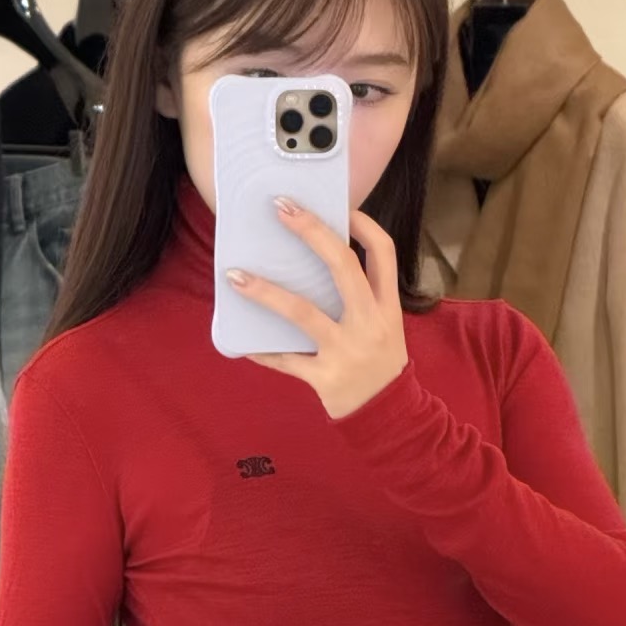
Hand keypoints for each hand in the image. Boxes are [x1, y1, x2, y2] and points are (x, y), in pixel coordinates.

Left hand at [224, 198, 408, 419]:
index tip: (342, 208)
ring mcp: (346, 351)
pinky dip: (262, 352)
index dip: (365, 227)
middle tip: (282, 208)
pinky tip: (241, 343)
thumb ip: (361, 299)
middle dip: (312, 233)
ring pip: (302, 312)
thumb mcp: (385, 327)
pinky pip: (286, 361)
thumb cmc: (381, 364)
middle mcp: (369, 323)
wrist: (390, 418)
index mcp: (387, 307)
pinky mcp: (325, 378)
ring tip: (235, 276)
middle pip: (343, 267)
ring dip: (266, 292)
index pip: (384, 253)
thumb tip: (316, 264)